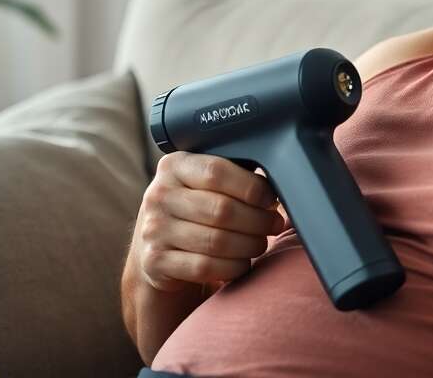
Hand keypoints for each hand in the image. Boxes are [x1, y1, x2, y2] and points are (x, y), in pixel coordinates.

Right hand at [134, 151, 287, 293]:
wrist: (156, 245)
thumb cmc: (196, 208)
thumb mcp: (205, 183)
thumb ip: (234, 174)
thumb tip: (279, 177)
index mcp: (174, 166)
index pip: (216, 171)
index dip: (251, 187)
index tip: (270, 198)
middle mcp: (159, 195)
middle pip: (221, 209)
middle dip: (257, 220)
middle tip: (273, 225)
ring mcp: (153, 229)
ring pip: (216, 241)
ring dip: (248, 245)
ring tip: (260, 243)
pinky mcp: (155, 261)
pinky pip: (205, 267)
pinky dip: (232, 267)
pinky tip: (242, 262)